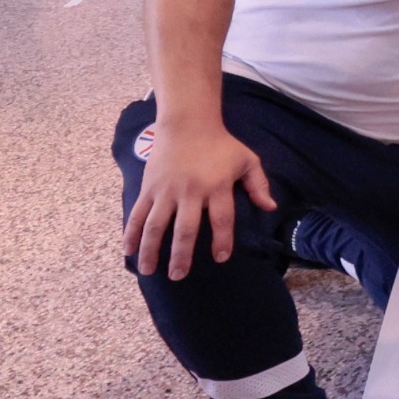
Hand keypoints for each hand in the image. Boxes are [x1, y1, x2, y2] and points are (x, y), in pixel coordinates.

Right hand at [122, 122, 273, 280]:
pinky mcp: (149, 187)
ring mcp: (166, 190)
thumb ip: (258, 185)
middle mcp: (190, 191)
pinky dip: (130, 233)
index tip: (221, 258)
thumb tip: (271, 208)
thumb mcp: (247, 160)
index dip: (222, 241)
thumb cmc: (221, 144)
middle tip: (179, 275)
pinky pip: (137, 214)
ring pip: (156, 225)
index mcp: (217, 186)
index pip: (222, 219)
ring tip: (150, 271)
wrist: (188, 123)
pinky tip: (127, 251)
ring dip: (151, 250)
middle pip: (186, 229)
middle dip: (182, 255)